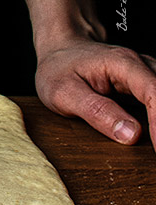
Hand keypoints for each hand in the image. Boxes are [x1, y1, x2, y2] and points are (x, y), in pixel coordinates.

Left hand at [35, 35, 155, 150]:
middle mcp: (141, 66)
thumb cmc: (59, 69)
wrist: (59, 49)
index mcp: (123, 64)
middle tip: (153, 154)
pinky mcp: (146, 86)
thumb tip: (131, 135)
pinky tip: (152, 135)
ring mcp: (146, 74)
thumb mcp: (64, 92)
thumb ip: (97, 111)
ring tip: (153, 146)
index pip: (154, 93)